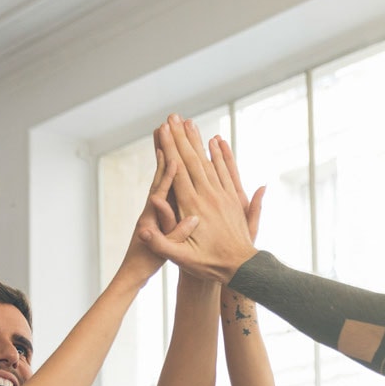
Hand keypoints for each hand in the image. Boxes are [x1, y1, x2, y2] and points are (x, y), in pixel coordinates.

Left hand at [118, 142, 194, 286]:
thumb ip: (177, 234)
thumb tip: (193, 218)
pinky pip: (166, 189)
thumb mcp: (166, 251)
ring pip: (161, 179)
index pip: (162, 189)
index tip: (175, 152)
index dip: (169, 171)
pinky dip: (171, 176)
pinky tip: (176, 168)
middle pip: (158, 175)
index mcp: (152, 216)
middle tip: (164, 130)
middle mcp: (150, 208)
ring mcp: (153, 210)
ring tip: (168, 140)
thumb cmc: (146, 264)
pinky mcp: (157, 213)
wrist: (132, 273)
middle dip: (163, 153)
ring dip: (165, 159)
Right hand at [140, 114, 261, 282]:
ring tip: (190, 123)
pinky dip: (221, 155)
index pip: (178, 171)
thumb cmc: (208, 265)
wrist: (242, 268)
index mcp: (194, 206)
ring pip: (209, 162)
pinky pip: (227, 171)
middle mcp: (210, 196)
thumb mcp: (181, 258)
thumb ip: (161, 244)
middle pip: (193, 160)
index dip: (170, 148)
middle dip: (181, 137)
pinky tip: (216, 141)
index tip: (163, 130)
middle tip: (172, 117)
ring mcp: (224, 195)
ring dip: (198, 141)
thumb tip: (141, 231)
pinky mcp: (234, 199)